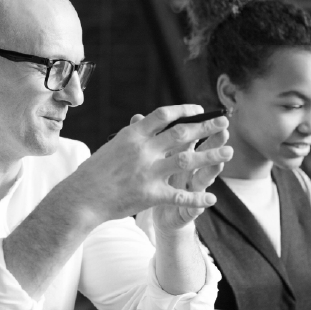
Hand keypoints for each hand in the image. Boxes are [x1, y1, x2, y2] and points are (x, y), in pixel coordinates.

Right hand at [67, 105, 230, 225]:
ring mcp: (148, 172)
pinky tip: (211, 199)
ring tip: (229, 152)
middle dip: (207, 127)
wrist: (81, 197)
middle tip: (225, 122)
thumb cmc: (93, 172)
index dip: (185, 110)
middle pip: (182, 133)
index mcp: (133, 135)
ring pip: (187, 161)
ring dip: (211, 156)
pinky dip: (197, 198)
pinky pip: (179, 196)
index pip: (164, 115)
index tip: (200, 109)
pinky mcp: (150, 194)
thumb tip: (141, 120)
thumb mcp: (112, 146)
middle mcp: (143, 150)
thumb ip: (132, 134)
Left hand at [151, 116, 230, 232]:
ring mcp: (188, 190)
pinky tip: (210, 200)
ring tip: (224, 158)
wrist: (157, 216)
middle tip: (224, 130)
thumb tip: (137, 117)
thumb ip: (149, 141)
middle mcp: (188, 171)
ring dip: (214, 168)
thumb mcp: (151, 161)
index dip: (195, 126)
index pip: (189, 138)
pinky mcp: (186, 209)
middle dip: (212, 141)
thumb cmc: (152, 182)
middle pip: (201, 153)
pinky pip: (192, 206)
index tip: (203, 112)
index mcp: (178, 157)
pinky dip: (199, 203)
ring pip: (203, 176)